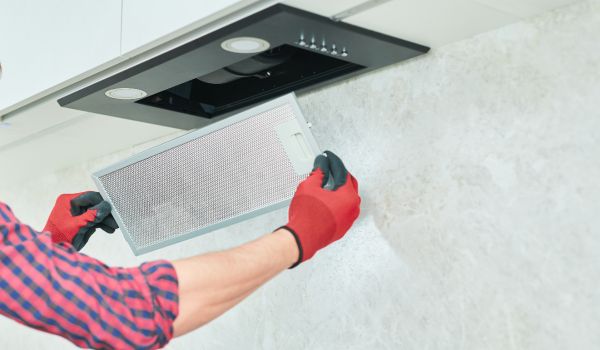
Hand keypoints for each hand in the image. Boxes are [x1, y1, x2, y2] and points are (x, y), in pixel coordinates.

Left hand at [44, 191, 118, 249]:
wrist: (54, 251)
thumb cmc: (59, 238)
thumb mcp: (77, 226)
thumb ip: (92, 216)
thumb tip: (106, 206)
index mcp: (67, 201)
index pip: (89, 197)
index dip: (102, 202)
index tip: (113, 209)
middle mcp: (73, 205)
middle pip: (94, 204)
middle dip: (105, 213)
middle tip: (116, 220)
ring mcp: (77, 214)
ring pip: (96, 213)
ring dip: (105, 219)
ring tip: (114, 226)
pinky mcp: (81, 222)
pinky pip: (94, 220)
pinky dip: (102, 224)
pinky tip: (109, 229)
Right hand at [281, 151, 360, 266]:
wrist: (302, 238)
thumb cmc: (306, 217)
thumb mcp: (309, 187)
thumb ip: (318, 172)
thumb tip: (322, 164)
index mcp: (348, 196)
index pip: (342, 172)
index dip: (333, 161)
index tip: (328, 157)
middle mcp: (353, 208)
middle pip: (349, 183)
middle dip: (339, 173)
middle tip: (329, 167)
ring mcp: (349, 219)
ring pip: (347, 197)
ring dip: (339, 187)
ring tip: (327, 181)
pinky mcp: (343, 226)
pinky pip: (343, 208)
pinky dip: (337, 200)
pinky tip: (326, 198)